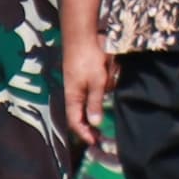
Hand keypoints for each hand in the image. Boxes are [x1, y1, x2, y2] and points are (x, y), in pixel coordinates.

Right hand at [60, 31, 112, 150]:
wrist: (82, 35)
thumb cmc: (88, 58)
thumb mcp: (96, 82)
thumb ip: (95, 102)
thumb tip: (94, 123)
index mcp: (73, 97)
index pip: (75, 121)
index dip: (84, 133)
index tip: (94, 143)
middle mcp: (73, 92)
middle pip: (80, 114)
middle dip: (89, 125)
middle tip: (100, 136)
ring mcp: (78, 84)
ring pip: (87, 102)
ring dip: (95, 107)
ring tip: (103, 113)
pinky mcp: (84, 76)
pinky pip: (91, 91)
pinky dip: (98, 94)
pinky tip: (106, 89)